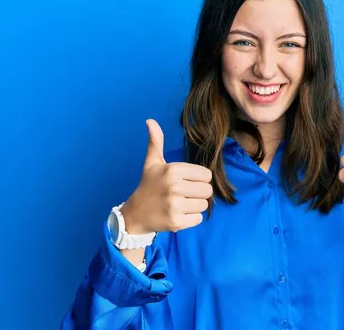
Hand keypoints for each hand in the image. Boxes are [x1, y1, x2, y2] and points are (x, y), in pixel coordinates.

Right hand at [120, 119, 212, 233]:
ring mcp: (175, 205)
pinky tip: (178, 215)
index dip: (198, 179)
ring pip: (204, 205)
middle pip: (208, 190)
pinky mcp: (176, 222)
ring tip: (180, 204)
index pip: (206, 175)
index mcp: (173, 170)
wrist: (135, 213)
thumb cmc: (148, 185)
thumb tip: (150, 121)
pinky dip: (191, 219)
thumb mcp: (152, 163)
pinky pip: (198, 219)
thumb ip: (156, 142)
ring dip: (195, 206)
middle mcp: (174, 186)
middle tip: (183, 194)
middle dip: (198, 193)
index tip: (185, 182)